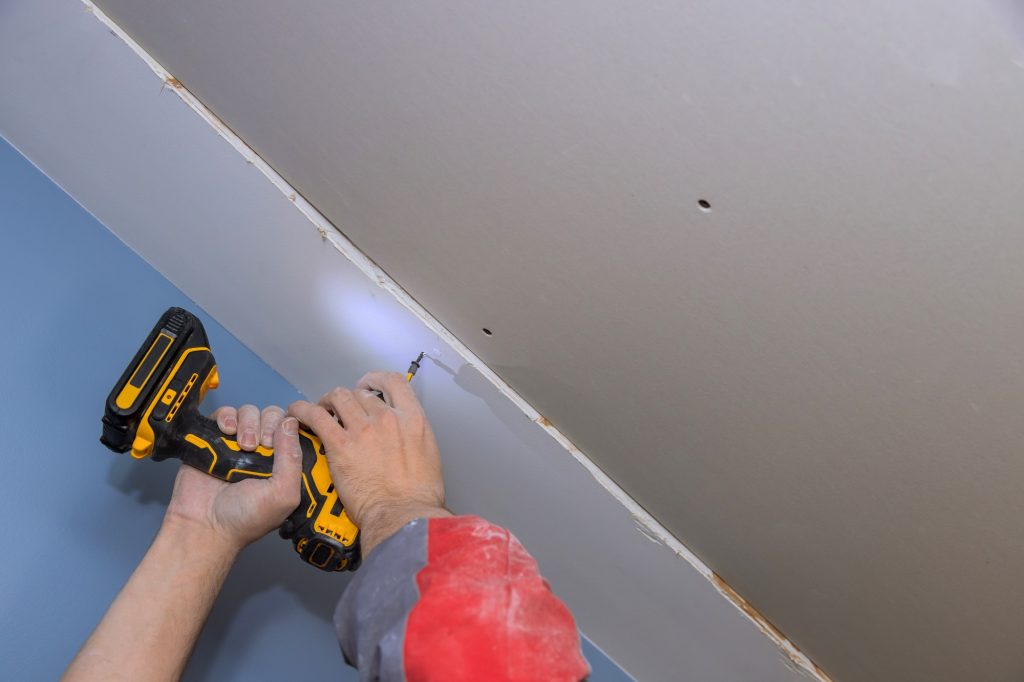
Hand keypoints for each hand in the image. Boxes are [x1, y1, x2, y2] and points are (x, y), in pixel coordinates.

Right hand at [162, 405, 301, 552]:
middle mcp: (264, 450)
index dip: (291, 427)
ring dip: (249, 422)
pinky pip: (225, 414)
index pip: (295, 429)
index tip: (281, 442)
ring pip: (250, 412)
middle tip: (262, 445)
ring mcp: (238, 443)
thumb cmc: (246, 518)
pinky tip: (227, 431)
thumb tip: (291, 423)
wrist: (204, 526)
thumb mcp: (282, 494)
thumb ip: (292, 459)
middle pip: (273, 415)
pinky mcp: (215, 439)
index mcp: (284, 462)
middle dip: (270, 424)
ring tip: (244, 445)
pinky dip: (227, 416)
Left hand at [289, 372, 449, 554]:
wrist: (403, 515)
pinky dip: (303, 411)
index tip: (367, 386)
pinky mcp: (340, 445)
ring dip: (327, 401)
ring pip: (339, 397)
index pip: (394, 382)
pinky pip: (316, 416)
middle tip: (340, 411)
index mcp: (413, 419)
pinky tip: (297, 413)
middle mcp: (388, 418)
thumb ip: (413, 438)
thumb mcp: (429, 456)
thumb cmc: (419, 496)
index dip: (375, 379)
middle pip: (361, 392)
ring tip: (320, 411)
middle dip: (349, 398)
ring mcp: (363, 429)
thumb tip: (403, 437)